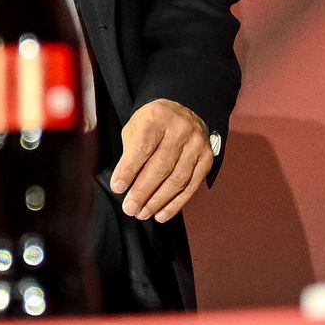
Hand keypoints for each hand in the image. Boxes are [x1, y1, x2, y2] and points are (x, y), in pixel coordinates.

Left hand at [111, 98, 213, 221]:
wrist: (185, 111)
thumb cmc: (154, 124)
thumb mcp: (136, 127)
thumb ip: (130, 152)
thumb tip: (124, 185)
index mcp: (157, 118)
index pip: (143, 147)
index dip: (129, 170)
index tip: (118, 187)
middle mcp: (180, 130)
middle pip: (161, 166)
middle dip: (143, 191)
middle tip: (130, 208)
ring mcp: (196, 144)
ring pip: (178, 179)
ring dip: (159, 201)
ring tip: (143, 213)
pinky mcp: (207, 158)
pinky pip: (192, 185)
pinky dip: (176, 203)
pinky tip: (162, 214)